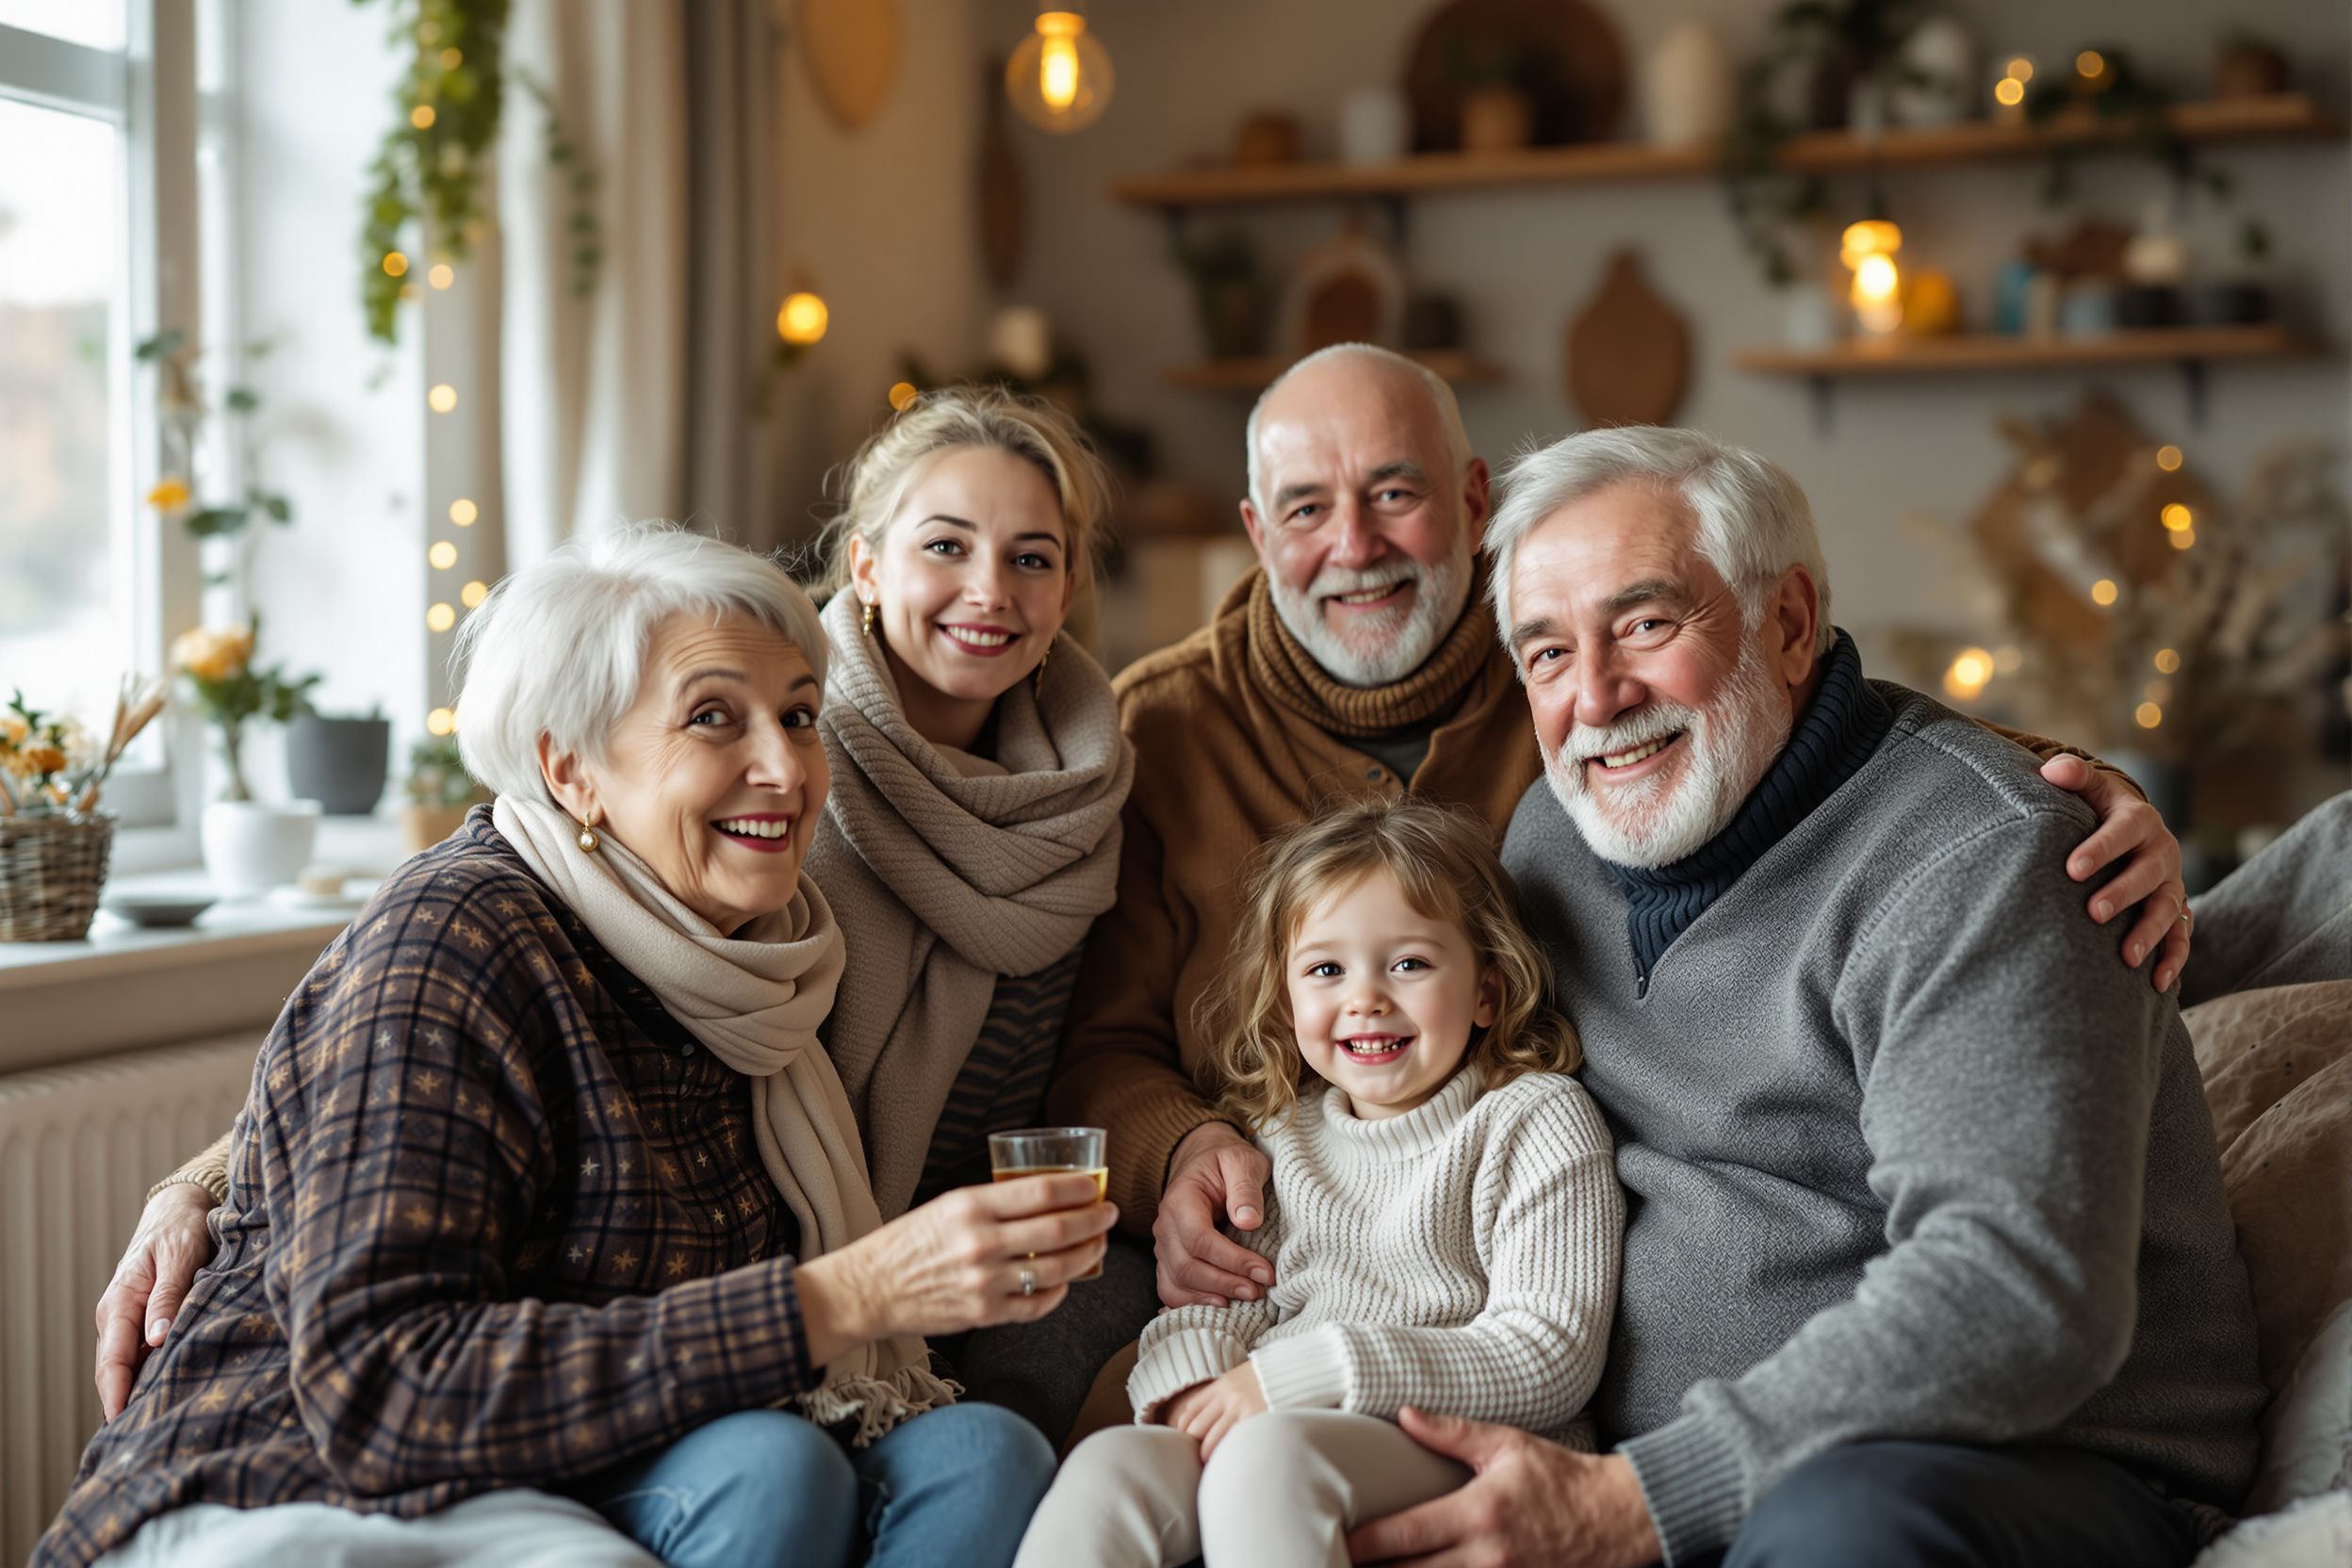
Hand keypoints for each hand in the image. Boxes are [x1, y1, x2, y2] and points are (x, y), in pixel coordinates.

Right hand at [94, 1181, 217, 1419]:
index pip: (112, 1359)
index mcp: (120, 1302)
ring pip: (128, 1365)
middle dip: (122, 1403)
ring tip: (154, 1426)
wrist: (179, 1209)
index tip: (122, 1421)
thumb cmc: (181, 1229)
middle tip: (141, 1438)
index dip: (116, 1393)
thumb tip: (156, 1340)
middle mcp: (117, 1316)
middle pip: (114, 1370)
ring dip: (137, 1392)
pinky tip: (166, 1393)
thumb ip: (169, 1297)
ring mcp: (129, 1320)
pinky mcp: (144, 1320)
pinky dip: (149, 1375)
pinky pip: (141, 1355)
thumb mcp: (180, 1257)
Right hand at [798, 1172, 1113, 1363]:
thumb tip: (1046, 1197)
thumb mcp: (947, 1206)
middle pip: (1059, 1230)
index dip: (1079, 1188)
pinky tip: (1066, 1281)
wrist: (869, 1288)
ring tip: (1096, 1245)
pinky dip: (1060, 1292)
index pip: (1041, 1192)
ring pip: (1057, 1269)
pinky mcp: (985, 1314)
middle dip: (1093, 1220)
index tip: (1096, 1185)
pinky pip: (1038, 1305)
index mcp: (970, 1206)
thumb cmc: (907, 1243)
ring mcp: (985, 1282)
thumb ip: (992, 1203)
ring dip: (1086, 1256)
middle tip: (1108, 1213)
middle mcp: (981, 1243)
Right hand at [1154, 1122, 1273, 1307]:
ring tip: (1243, 1300)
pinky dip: (1190, 1304)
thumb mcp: (1242, 1160)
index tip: (1265, 1272)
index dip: (1232, 1260)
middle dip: (1224, 1283)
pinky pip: (1171, 1289)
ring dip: (1208, 1298)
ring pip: (1175, 1283)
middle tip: (1258, 1290)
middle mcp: (1165, 1226)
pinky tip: (1216, 1308)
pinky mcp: (1169, 1259)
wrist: (1203, 1159)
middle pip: (1186, 1267)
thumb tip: (1248, 1221)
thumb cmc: (1224, 1160)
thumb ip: (1245, 1187)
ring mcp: (1164, 1245)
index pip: (1200, 1239)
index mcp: (1180, 1200)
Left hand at [1161, 1362, 1266, 1462]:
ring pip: (1212, 1442)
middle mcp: (1229, 1396)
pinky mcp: (1259, 1420)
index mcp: (1223, 1385)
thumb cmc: (1272, 1378)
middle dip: (1195, 1446)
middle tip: (1199, 1458)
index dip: (1184, 1428)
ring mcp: (1243, 1409)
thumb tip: (1208, 1416)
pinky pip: (1235, 1443)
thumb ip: (1226, 1394)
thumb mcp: (1243, 1377)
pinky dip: (1230, 1454)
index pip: (1191, 1409)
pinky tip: (1232, 1461)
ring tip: (1214, 1466)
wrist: (1301, 1369)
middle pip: (1197, 1428)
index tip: (1186, 1441)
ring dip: (1210, 1457)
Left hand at [1347, 1408, 1658, 1567]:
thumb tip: (1403, 1414)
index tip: (1332, 1538)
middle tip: (1332, 1560)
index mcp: (1478, 1513)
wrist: (1618, 1518)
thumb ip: (1451, 1433)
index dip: (1364, 1543)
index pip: (1406, 1534)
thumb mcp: (1507, 1445)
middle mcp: (1487, 1556)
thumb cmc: (1560, 1477)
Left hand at [2041, 754, 2192, 991]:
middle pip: (2147, 875)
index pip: (2122, 832)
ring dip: (2149, 933)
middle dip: (2123, 894)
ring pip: (2167, 910)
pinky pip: (2181, 938)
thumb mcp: (2090, 787)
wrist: (2131, 826)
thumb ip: (2073, 776)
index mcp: (2139, 820)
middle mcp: (2162, 852)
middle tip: (2094, 913)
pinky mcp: (2177, 910)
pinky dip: (2173, 960)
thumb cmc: (2098, 808)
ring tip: (2126, 957)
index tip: (2071, 868)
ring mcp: (2171, 884)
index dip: (2099, 849)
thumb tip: (2053, 769)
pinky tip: (2158, 984)